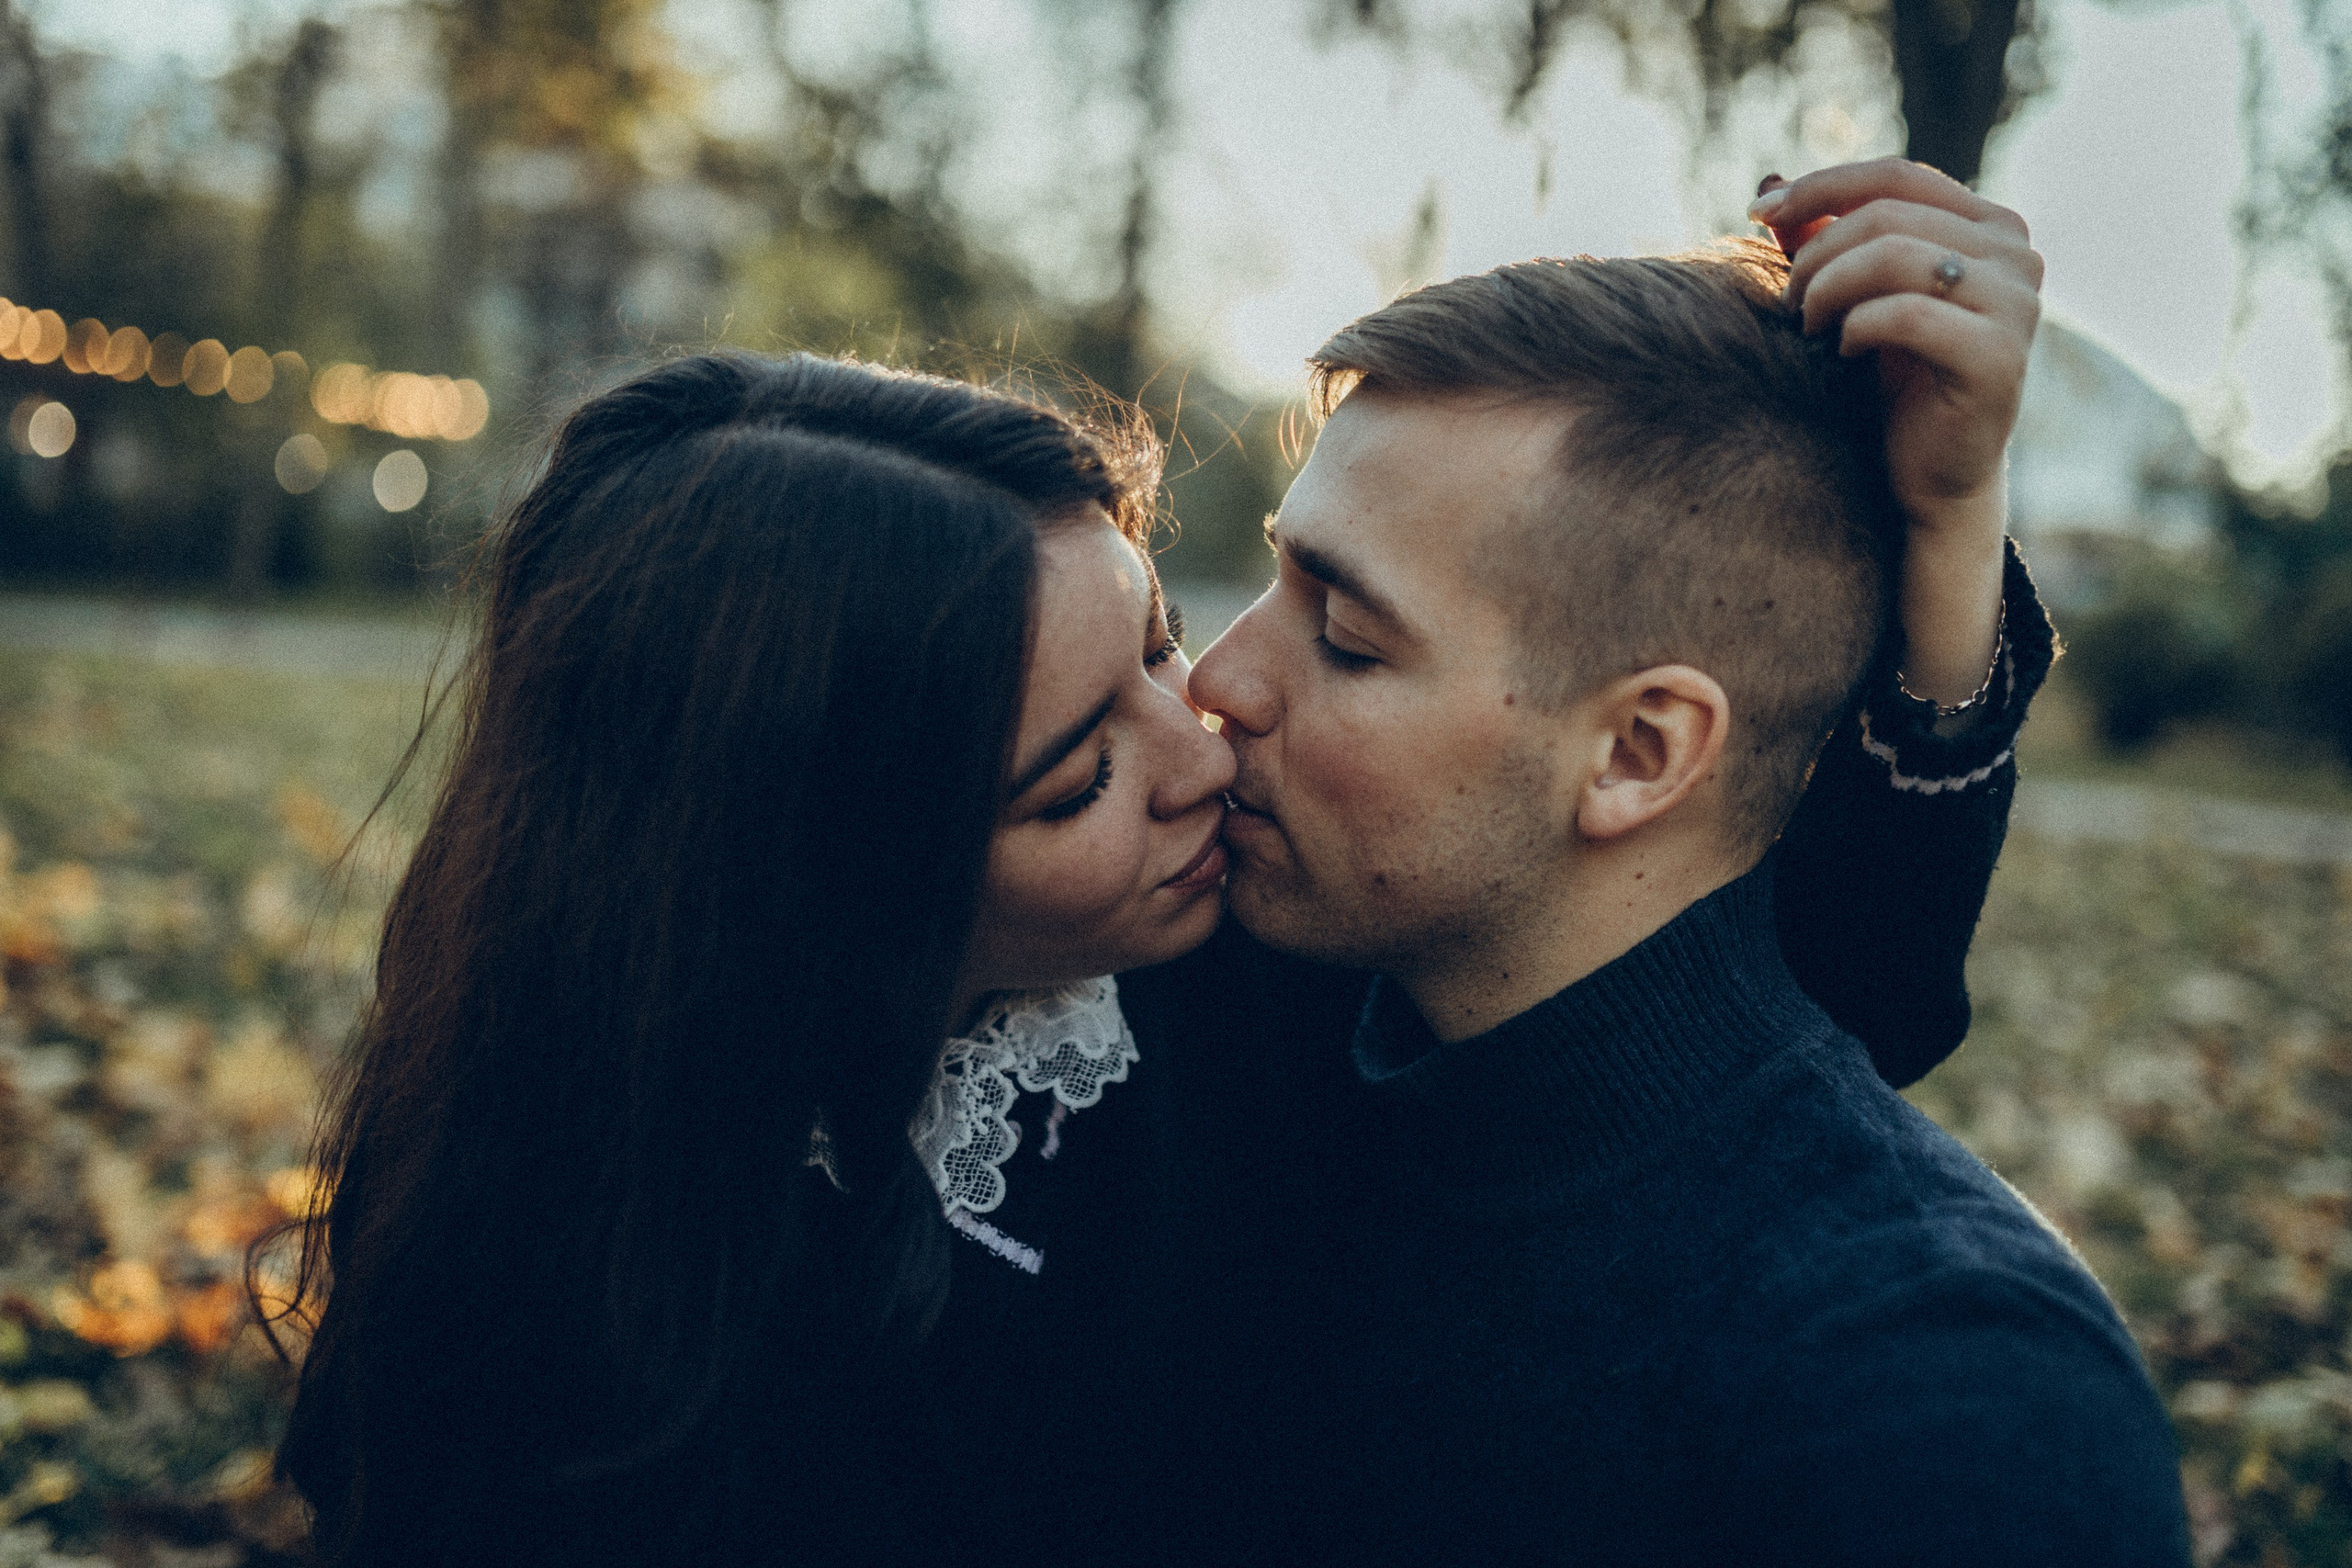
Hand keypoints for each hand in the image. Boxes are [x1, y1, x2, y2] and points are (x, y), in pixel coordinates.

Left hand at [1749, 159, 2042, 712]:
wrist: (1930, 476)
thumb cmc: (1891, 383)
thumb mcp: (1853, 297)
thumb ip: (1823, 239)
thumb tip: (1767, 183)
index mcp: (1989, 227)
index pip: (1898, 175)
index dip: (1821, 186)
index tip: (1755, 215)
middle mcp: (2017, 254)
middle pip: (1889, 215)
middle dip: (1818, 253)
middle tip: (1790, 303)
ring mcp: (2018, 304)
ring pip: (1897, 255)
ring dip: (1830, 288)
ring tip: (1809, 327)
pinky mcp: (2000, 357)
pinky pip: (1906, 314)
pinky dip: (1858, 327)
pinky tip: (1842, 351)